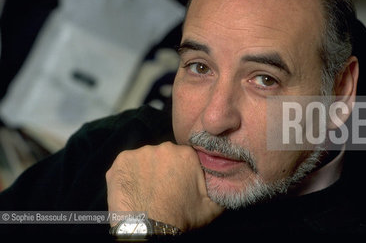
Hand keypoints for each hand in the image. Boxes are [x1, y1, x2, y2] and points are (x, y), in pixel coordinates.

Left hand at [106, 141, 223, 231]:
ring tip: (146, 191)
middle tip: (161, 189)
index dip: (179, 171)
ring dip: (144, 171)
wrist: (149, 229)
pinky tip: (133, 189)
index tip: (176, 184)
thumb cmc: (179, 218)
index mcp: (186, 154)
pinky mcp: (121, 160)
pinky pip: (125, 164)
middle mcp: (164, 148)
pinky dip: (127, 174)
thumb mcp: (211, 206)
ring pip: (144, 159)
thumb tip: (231, 182)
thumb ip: (221, 189)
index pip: (182, 157)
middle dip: (162, 169)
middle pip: (163, 156)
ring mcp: (140, 153)